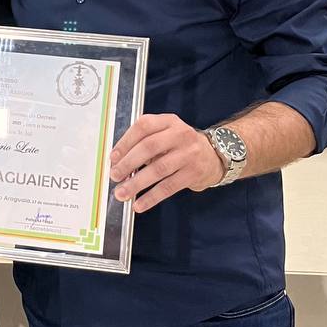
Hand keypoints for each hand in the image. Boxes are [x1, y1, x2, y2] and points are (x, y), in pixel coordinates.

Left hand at [109, 113, 224, 212]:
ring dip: (137, 183)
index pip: (143, 126)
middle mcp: (180, 134)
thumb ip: (144, 144)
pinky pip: (169, 187)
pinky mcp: (194, 173)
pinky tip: (140, 204)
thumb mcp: (166, 135)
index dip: (125, 142)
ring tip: (122, 193)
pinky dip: (152, 197)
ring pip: (158, 169)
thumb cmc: (181, 146)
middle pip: (149, 147)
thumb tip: (118, 164)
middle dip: (128, 163)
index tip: (113, 158)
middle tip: (114, 176)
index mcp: (169, 121)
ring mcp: (189, 154)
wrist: (214, 156)